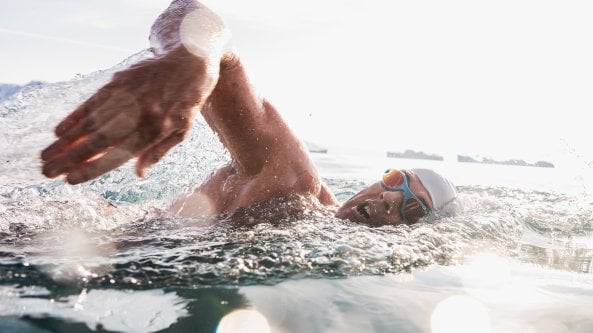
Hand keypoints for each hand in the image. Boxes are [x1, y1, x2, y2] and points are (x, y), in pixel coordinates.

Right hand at [41, 46, 217, 183]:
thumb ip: (157, 152)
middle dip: (70, 158)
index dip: (93, 168)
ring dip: (65, 141)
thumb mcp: (181, 132)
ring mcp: (125, 97)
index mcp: (154, 131)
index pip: (117, 154)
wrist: (189, 64)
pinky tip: (59, 131)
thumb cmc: (187, 104)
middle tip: (47, 172)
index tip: (70, 179)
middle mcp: (137, 115)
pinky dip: (74, 117)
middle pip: (97, 140)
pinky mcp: (118, 82)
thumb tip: (139, 174)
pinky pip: (92, 103)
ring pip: (90, 122)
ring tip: (46, 156)